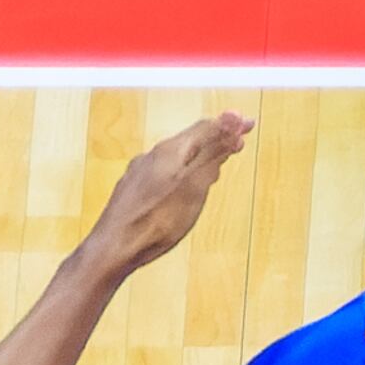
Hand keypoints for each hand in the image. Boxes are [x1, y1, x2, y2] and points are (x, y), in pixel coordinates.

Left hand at [75, 114, 253, 280]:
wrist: (114, 247)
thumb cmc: (158, 219)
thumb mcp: (195, 185)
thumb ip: (213, 152)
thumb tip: (233, 118)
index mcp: (170, 151)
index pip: (206, 128)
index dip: (230, 125)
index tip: (249, 124)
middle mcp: (152, 156)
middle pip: (190, 140)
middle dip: (215, 139)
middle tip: (236, 140)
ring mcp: (140, 173)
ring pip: (176, 156)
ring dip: (199, 155)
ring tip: (216, 162)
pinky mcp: (133, 191)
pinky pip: (164, 171)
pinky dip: (183, 171)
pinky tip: (184, 184)